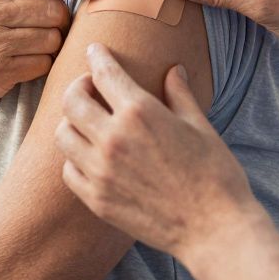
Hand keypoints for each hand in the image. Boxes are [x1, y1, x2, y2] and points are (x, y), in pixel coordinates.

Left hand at [57, 44, 258, 259]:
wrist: (215, 230)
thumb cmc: (216, 175)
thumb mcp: (200, 126)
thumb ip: (179, 94)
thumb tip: (174, 69)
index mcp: (140, 113)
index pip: (104, 72)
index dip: (97, 55)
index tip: (94, 49)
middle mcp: (113, 138)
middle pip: (72, 100)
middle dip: (78, 86)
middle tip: (89, 87)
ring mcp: (101, 171)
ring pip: (63, 134)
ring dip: (72, 122)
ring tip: (87, 122)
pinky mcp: (97, 199)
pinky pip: (69, 170)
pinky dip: (74, 158)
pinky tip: (90, 156)